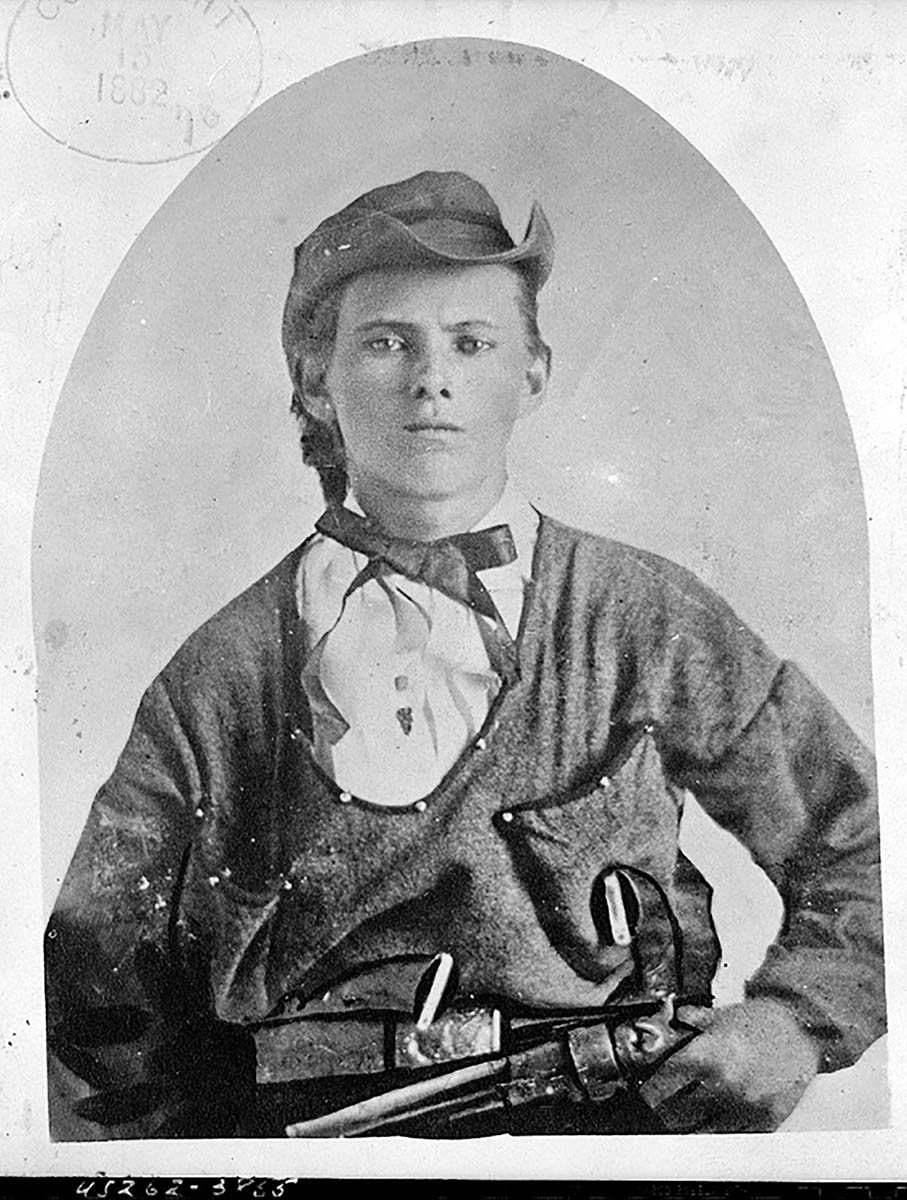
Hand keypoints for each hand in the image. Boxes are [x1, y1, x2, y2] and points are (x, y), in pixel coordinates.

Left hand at [637, 998, 819, 1132]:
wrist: (804, 1030)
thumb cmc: (763, 1021)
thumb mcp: (719, 1016)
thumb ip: (689, 1023)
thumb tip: (664, 1023)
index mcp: (708, 1056)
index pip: (661, 1084)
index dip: (649, 1088)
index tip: (645, 1090)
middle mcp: (723, 1086)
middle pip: (675, 1114)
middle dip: (664, 1109)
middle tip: (661, 1105)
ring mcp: (744, 1108)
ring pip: (700, 1133)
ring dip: (688, 1126)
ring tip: (683, 1116)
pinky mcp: (763, 1123)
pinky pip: (730, 1139)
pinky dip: (717, 1132)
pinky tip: (712, 1122)